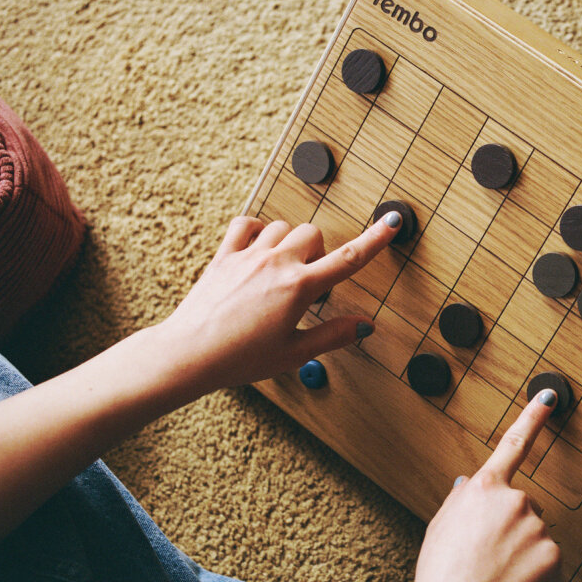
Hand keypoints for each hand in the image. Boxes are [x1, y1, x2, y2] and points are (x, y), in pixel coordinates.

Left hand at [156, 213, 399, 392]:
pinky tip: (257, 250)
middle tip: (307, 283)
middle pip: (313, 234)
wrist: (188, 353)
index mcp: (298, 288)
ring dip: (290, 242)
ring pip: (283, 226)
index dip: (375, 240)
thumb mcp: (293, 354)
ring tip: (281, 272)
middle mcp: (276, 264)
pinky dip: (257, 230)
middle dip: (318, 253)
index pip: (348, 259)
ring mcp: (248, 255)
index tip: (392, 222)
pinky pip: (247, 223)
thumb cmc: (239, 359)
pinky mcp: (224, 254)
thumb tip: (364, 326)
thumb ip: (332, 335)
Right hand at [415, 389, 561, 581]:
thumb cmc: (444, 573)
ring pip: (536, 534)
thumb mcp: (440, 528)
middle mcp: (514, 500)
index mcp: (483, 488)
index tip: (548, 398)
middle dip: (512, 524)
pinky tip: (514, 581)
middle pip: (524, 505)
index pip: (514, 444)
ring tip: (496, 570)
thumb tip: (467, 486)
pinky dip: (536, 571)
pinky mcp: (553, 553)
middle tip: (488, 551)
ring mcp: (536, 526)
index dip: (533, 417)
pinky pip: (548, 559)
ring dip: (523, 550)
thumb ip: (459, 501)